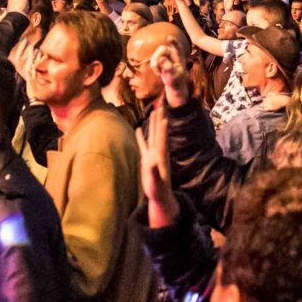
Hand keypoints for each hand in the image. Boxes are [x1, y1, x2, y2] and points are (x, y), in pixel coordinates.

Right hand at [135, 104, 175, 221]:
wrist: (160, 197)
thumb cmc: (158, 191)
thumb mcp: (155, 182)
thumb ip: (153, 171)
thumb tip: (151, 160)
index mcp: (161, 156)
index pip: (162, 138)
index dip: (162, 127)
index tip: (163, 114)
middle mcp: (158, 153)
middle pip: (159, 132)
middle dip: (160, 119)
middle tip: (161, 105)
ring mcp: (153, 155)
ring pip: (153, 136)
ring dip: (153, 124)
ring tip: (153, 111)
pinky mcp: (147, 159)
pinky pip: (144, 144)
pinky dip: (141, 136)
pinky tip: (138, 129)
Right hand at [150, 43, 190, 108]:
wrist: (174, 83)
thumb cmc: (176, 80)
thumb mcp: (173, 75)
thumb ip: (168, 67)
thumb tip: (161, 59)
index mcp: (179, 56)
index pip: (177, 47)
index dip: (173, 42)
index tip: (168, 38)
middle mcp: (173, 53)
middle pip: (161, 49)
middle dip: (156, 57)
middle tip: (154, 67)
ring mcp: (166, 55)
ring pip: (156, 54)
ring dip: (154, 63)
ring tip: (158, 73)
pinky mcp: (160, 58)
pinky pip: (153, 59)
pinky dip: (154, 66)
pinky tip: (158, 72)